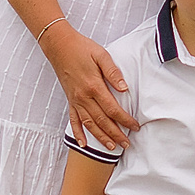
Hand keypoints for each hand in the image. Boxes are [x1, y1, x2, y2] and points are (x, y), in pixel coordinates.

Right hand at [45, 23, 137, 152]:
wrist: (60, 46)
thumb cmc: (82, 48)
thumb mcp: (101, 55)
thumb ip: (113, 72)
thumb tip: (124, 89)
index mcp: (94, 86)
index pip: (113, 109)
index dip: (125, 120)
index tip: (135, 126)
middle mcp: (84, 97)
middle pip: (102, 121)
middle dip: (116, 134)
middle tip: (127, 144)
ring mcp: (75, 100)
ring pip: (89, 124)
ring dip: (101, 138)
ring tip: (112, 148)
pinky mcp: (70, 100)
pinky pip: (73, 120)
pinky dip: (78, 133)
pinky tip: (83, 144)